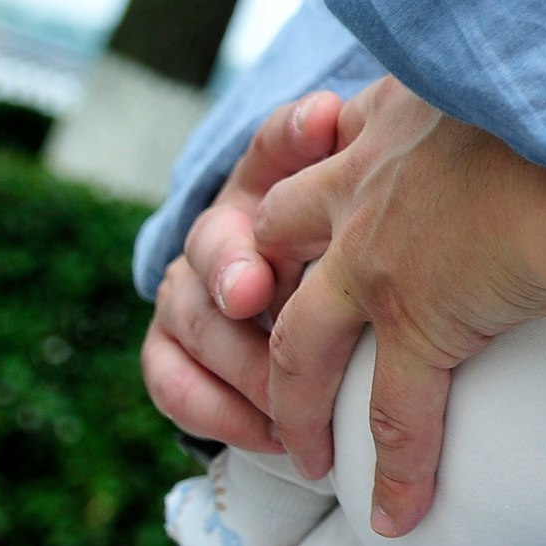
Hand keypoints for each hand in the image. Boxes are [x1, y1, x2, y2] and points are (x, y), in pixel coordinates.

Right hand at [140, 89, 344, 451]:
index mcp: (272, 178)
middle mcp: (221, 229)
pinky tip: (268, 434)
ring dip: (237, 359)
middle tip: (253, 294)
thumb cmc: (369, 233)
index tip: (313, 153)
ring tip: (285, 394)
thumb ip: (359, 158)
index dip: (293, 142)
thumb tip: (332, 110)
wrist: (315, 283)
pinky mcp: (175, 346)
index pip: (271, 151)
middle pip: (211, 243)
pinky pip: (172, 382)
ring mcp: (190, 290)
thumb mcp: (373, 188)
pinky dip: (216, 411)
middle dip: (230, 268)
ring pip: (191, 321)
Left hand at [249, 78, 545, 535]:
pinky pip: (392, 409)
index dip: (314, 180)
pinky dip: (393, 467)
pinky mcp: (416, 317)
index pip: (325, 146)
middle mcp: (370, 178)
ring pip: (301, 341)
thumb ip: (515, 95)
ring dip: (294, 401)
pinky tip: (397, 513)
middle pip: (277, 231)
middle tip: (271, 325)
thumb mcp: (531, 76)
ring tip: (302, 453)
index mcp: (399, 111)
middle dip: (263, 280)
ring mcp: (378, 254)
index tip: (317, 210)